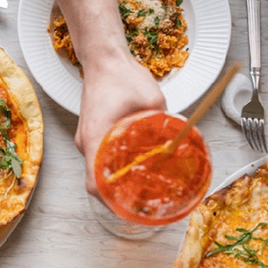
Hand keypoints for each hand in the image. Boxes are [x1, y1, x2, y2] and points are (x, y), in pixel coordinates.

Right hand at [76, 49, 165, 195]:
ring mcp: (87, 137)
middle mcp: (87, 141)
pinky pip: (99, 157)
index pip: (95, 182)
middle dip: (116, 196)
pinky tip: (132, 165)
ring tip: (139, 186)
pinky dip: (112, 166)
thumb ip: (164, 122)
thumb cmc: (120, 75)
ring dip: (114, 181)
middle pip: (96, 181)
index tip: (128, 208)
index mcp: (96, 136)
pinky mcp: (91, 132)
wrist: (103, 59)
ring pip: (97, 170)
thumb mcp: (152, 99)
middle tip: (141, 201)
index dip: (110, 201)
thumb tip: (180, 140)